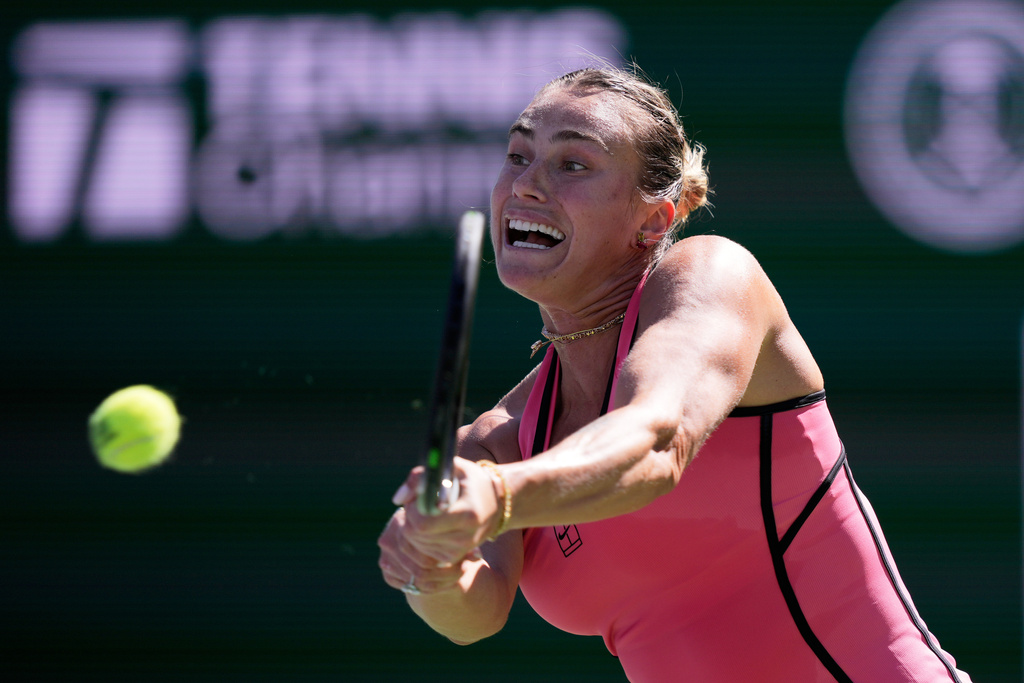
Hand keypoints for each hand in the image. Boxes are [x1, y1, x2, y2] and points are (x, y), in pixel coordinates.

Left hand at [378, 458, 499, 587]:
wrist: (495, 503)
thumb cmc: (470, 481)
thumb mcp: (451, 468)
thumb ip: (421, 477)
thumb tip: (397, 499)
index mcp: (467, 514)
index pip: (423, 523)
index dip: (412, 509)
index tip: (418, 497)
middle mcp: (465, 537)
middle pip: (416, 535)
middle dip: (409, 518)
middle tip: (419, 504)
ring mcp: (459, 550)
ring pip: (416, 545)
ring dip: (413, 528)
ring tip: (427, 513)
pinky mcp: (453, 558)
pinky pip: (422, 552)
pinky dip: (419, 538)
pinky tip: (430, 525)